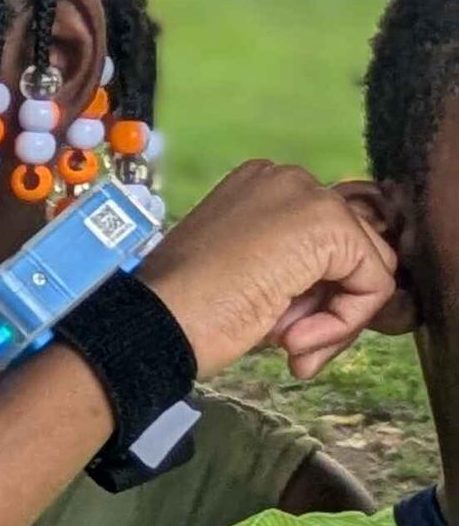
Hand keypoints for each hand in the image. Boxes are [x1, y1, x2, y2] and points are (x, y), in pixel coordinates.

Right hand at [139, 158, 401, 381]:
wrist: (152, 321)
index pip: (330, 240)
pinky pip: (374, 285)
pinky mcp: (329, 225)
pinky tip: (293, 340)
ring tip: (290, 346)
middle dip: (331, 308)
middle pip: (355, 251)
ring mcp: (310, 197)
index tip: (282, 332)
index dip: (316, 295)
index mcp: (262, 186)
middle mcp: (289, 179)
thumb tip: (347, 293)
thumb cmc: (183, 309)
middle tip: (291, 345)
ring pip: (370, 269)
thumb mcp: (247, 276)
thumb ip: (295, 270)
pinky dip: (344, 324)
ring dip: (337, 321)